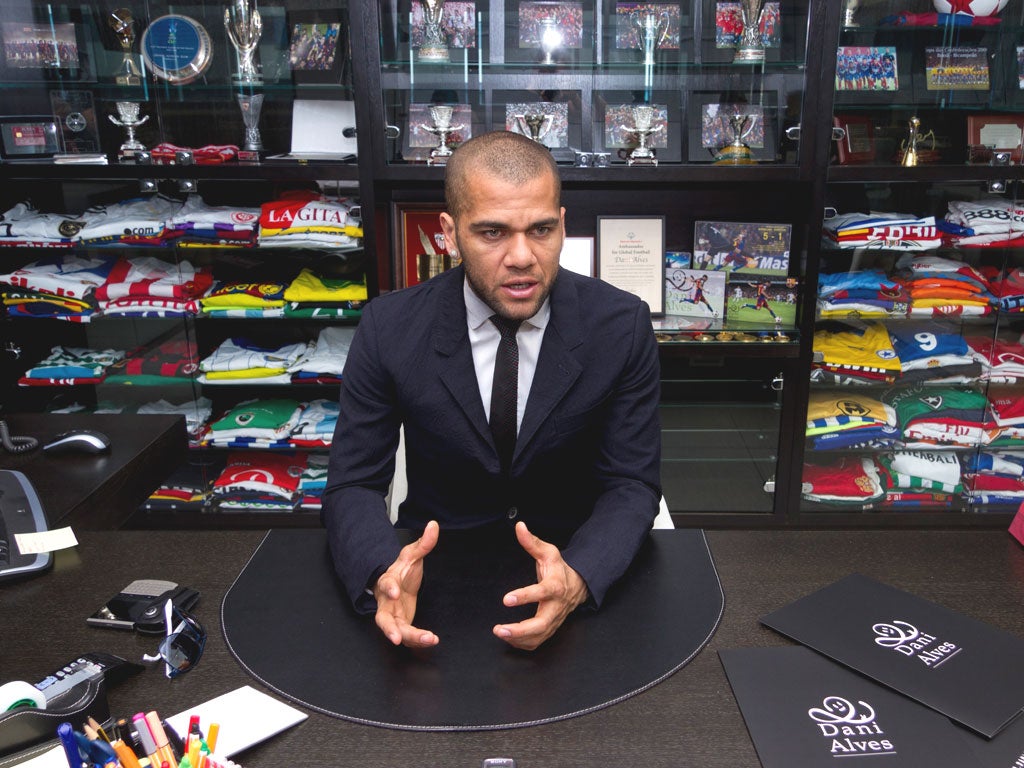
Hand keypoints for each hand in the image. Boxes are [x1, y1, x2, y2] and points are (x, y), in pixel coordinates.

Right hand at [374, 520, 439, 647]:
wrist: (397, 586)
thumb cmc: (402, 572)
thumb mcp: (412, 556)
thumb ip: (424, 543)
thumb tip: (433, 525)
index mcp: (388, 583)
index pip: (386, 584)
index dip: (389, 588)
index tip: (394, 592)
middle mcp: (387, 603)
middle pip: (383, 618)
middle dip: (389, 629)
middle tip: (396, 637)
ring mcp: (393, 617)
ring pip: (397, 631)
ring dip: (411, 638)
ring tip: (428, 639)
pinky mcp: (401, 626)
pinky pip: (407, 637)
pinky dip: (418, 641)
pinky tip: (431, 640)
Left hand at [493, 521, 588, 650]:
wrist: (579, 585)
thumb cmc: (560, 569)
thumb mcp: (548, 552)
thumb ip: (531, 541)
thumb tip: (519, 526)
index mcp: (555, 586)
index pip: (542, 593)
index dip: (525, 597)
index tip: (506, 599)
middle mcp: (556, 606)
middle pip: (541, 624)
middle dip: (519, 630)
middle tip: (500, 629)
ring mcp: (554, 620)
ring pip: (539, 636)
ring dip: (518, 639)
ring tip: (500, 632)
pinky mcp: (551, 629)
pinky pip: (538, 641)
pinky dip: (522, 643)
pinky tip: (509, 638)